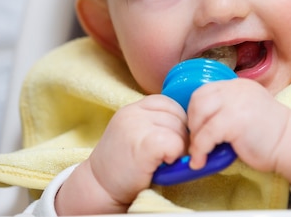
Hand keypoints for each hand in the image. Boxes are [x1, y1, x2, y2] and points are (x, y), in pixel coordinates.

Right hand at [56, 95, 187, 214]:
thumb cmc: (122, 165)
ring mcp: (137, 127)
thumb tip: (190, 124)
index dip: (177, 122)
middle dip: (182, 136)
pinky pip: (174, 143)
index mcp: (133, 107)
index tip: (171, 140)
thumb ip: (155, 122)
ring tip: (164, 160)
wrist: (100, 187)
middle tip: (170, 155)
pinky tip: (163, 163)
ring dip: (179, 148)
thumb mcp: (135, 133)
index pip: (169, 103)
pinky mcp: (143, 144)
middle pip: (178, 116)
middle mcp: (133, 112)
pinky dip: (175, 155)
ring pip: (179, 130)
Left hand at [185, 79, 290, 188]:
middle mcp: (236, 89)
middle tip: (197, 141)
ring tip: (200, 153)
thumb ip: (227, 110)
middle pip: (198, 99)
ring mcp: (235, 102)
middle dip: (192, 122)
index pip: (205, 91)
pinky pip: (206, 134)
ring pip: (199, 115)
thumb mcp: (247, 112)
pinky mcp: (235, 120)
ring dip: (195, 137)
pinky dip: (199, 149)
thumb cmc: (270, 136)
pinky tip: (201, 161)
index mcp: (238, 85)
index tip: (197, 129)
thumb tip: (199, 125)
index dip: (195, 111)